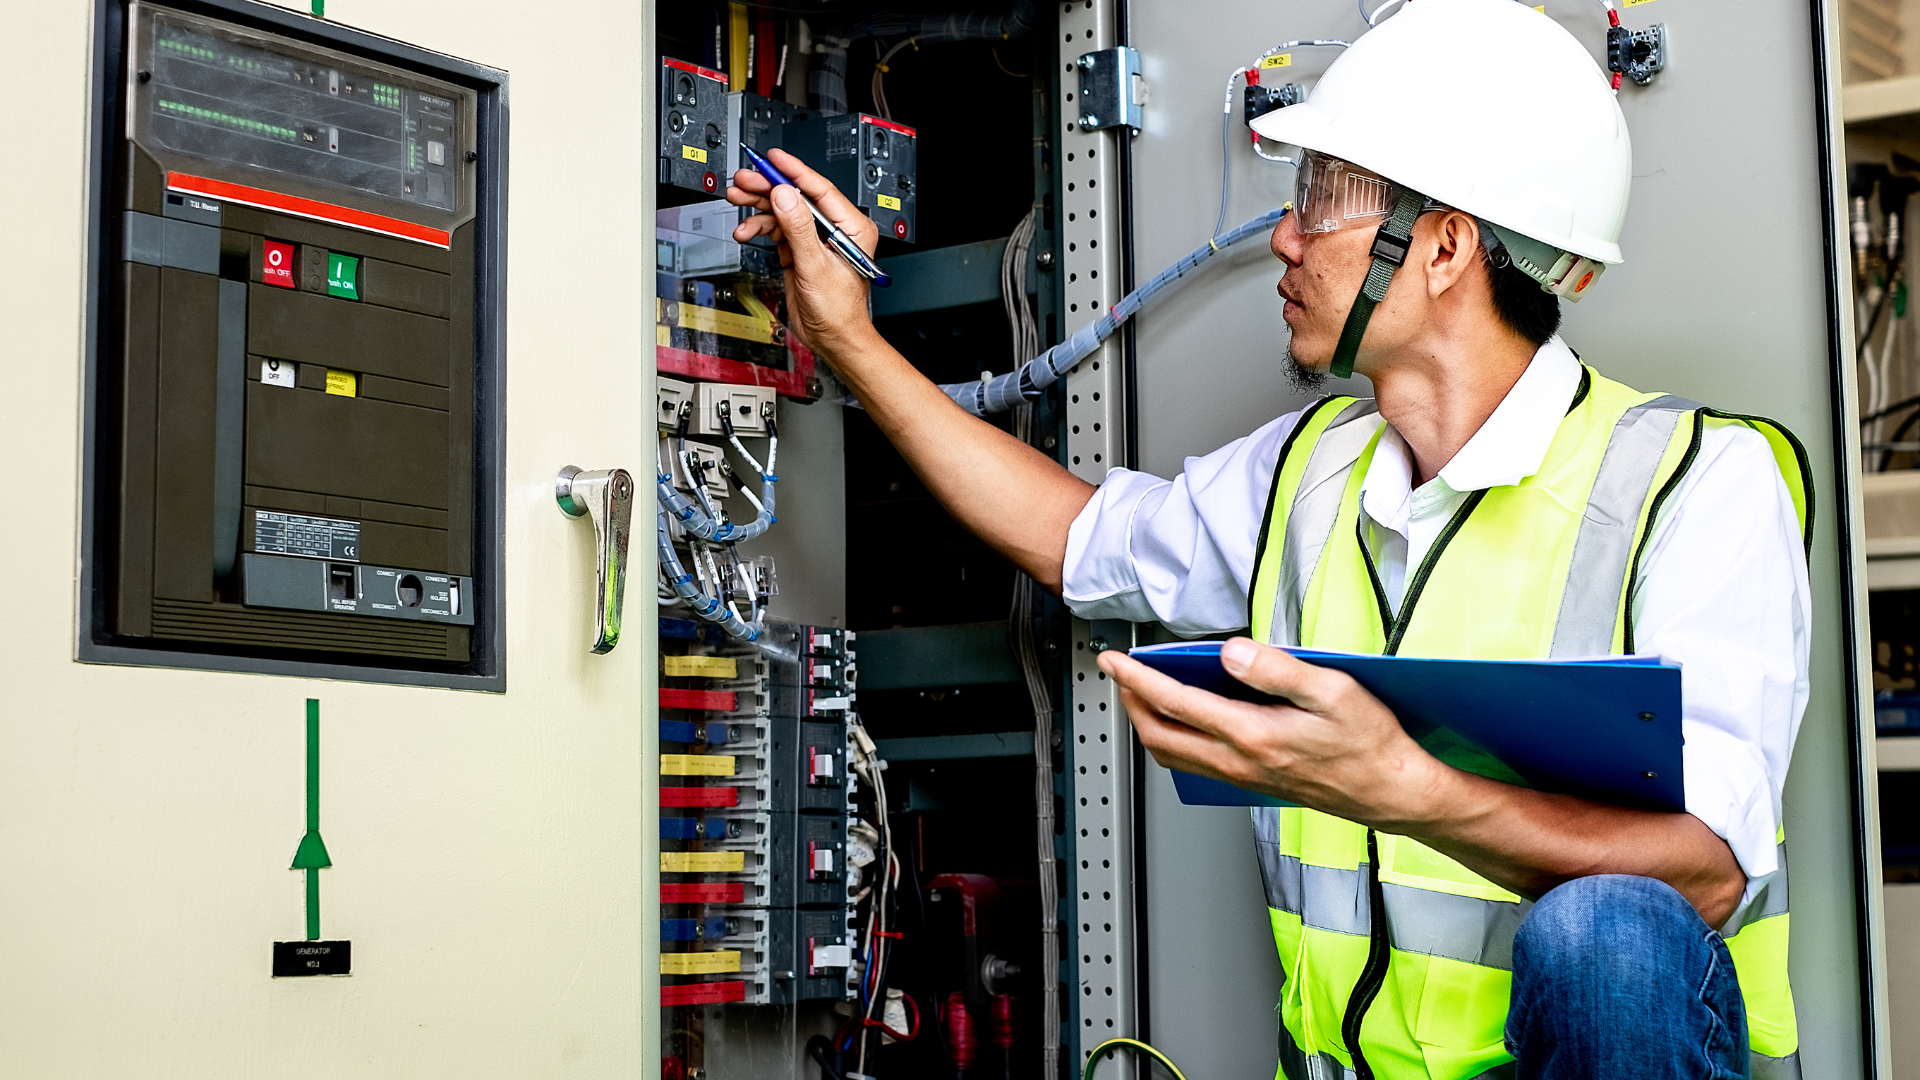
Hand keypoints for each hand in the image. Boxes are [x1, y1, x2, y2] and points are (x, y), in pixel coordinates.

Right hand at [726, 150, 882, 360]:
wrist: (832, 338)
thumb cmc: (839, 310)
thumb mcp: (816, 266)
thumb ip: (799, 229)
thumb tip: (786, 196)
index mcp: (851, 227)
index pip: (820, 189)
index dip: (794, 171)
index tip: (772, 158)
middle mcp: (833, 228)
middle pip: (796, 196)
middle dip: (767, 187)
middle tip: (743, 180)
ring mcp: (814, 238)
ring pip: (782, 210)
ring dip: (758, 206)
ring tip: (737, 200)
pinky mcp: (799, 249)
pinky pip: (776, 229)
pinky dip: (759, 227)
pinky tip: (746, 230)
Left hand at [1096, 637, 1446, 826]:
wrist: (1392, 791)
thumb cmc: (1370, 743)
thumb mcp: (1332, 690)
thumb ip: (1277, 669)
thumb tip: (1230, 652)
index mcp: (1253, 735)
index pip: (1176, 703)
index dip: (1137, 679)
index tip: (1114, 661)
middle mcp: (1240, 762)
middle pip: (1160, 736)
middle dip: (1131, 704)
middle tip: (1120, 675)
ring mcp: (1243, 777)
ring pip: (1174, 755)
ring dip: (1149, 724)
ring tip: (1142, 694)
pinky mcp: (1252, 783)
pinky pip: (1195, 764)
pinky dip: (1176, 740)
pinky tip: (1186, 721)